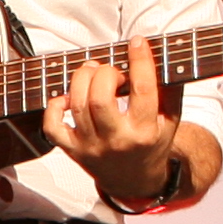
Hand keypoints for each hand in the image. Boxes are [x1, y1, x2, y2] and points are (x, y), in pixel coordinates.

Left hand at [51, 32, 179, 204]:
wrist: (134, 181)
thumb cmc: (152, 142)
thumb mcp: (170, 120)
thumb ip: (170, 90)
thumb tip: (163, 55)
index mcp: (145, 132)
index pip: (142, 91)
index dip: (140, 62)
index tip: (137, 42)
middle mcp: (117, 141)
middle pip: (100, 99)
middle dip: (104, 74)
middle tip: (110, 69)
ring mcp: (92, 147)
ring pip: (78, 106)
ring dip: (81, 80)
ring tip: (92, 71)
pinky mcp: (73, 150)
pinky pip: (52, 127)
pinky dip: (55, 107)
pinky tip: (68, 98)